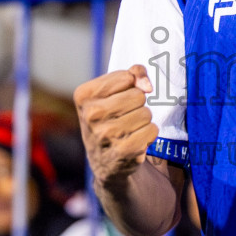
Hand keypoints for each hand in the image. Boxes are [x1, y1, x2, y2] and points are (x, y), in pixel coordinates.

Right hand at [74, 66, 158, 183]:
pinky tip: (135, 140)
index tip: (118, 98)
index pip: (126, 77)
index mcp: (84, 95)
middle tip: (124, 116)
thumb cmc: (110, 117)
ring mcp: (106, 134)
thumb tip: (147, 86)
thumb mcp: (112, 91)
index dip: (130, 87)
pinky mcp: (123, 150)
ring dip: (143, 120)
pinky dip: (148, 134)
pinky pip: (152, 130)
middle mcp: (91, 114)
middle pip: (138, 96)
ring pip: (146, 113)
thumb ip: (133, 74)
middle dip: (137, 104)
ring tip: (128, 129)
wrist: (104, 160)